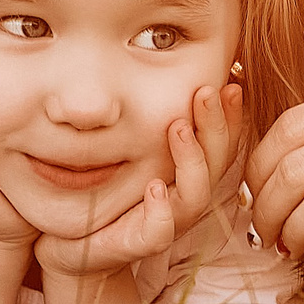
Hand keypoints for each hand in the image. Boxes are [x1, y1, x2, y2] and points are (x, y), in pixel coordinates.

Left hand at [35, 83, 241, 278]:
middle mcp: (183, 197)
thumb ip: (149, 115)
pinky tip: (154, 188)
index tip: (233, 80)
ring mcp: (164, 222)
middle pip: (218, 162)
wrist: (70, 245)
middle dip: (216, 126)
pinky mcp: (135, 245)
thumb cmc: (104, 189)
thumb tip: (162, 58)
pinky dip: (161, 213)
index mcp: (187, 173)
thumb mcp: (129, 147)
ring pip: (195, 196)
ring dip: (192, 161)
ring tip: (179, 128)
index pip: (221, 141)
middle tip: (207, 91)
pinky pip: (158, 233)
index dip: (231, 115)